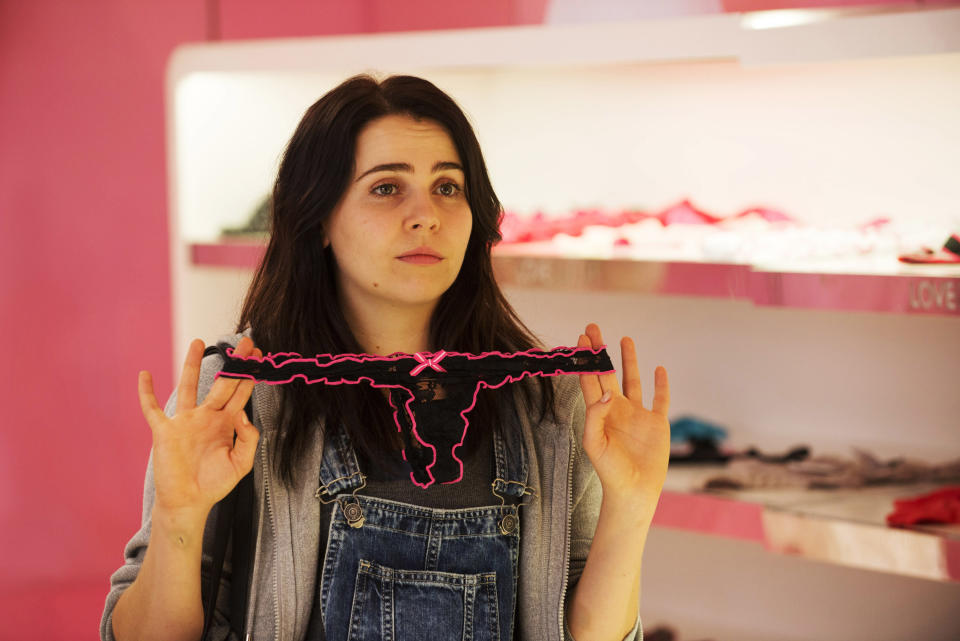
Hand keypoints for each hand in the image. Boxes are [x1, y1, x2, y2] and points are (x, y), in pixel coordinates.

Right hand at [138, 336, 262, 516]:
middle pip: (221, 383)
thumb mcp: (241, 463)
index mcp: (226, 423)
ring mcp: (185, 421)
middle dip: (234, 363)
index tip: (258, 355)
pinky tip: (144, 374)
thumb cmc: (214, 484)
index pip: (240, 393)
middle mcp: (207, 417)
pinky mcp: (165, 431)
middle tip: (245, 341)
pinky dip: (146, 393)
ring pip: (188, 386)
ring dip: (192, 364)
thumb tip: (242, 414)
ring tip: (199, 341)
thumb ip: (249, 439)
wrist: (189, 502)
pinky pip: (153, 408)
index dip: (249, 375)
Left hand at [577, 323, 670, 512]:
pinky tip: (659, 369)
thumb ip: (596, 416)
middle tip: (593, 328)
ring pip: (632, 380)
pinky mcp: (656, 423)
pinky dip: (661, 385)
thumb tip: (607, 392)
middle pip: (607, 373)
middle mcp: (616, 410)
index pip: (590, 380)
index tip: (582, 339)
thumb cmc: (609, 471)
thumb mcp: (594, 443)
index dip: (585, 360)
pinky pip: (659, 399)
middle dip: (600, 352)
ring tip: (625, 338)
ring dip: (629, 360)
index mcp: (599, 413)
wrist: (633, 491)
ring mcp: (637, 415)